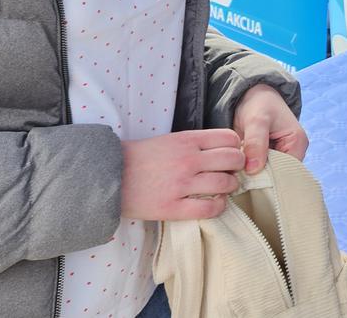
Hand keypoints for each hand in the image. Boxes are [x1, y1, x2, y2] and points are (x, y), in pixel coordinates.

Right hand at [120, 129, 245, 220]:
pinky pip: (210, 209)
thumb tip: (225, 149)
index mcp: (186, 140)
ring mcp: (181, 184)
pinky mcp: (173, 207)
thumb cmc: (140, 158)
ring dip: (230, 188)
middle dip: (238, 167)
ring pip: (225, 184)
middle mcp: (187, 160)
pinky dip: (219, 207)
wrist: (108, 177)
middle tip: (231, 173)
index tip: (231, 155)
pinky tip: (213, 204)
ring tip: (223, 190)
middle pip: (233, 160)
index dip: (235, 147)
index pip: (229, 138)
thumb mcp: (169, 140)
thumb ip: (195, 143)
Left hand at [233, 84, 308, 174]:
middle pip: (278, 176)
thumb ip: (255, 142)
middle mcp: (292, 154)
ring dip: (253, 178)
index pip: (287, 171)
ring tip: (235, 179)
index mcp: (298, 143)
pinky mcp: (267, 160)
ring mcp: (280, 158)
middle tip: (237, 182)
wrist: (250, 96)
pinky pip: (260, 173)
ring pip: (268, 177)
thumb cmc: (258, 104)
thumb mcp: (257, 120)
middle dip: (259, 180)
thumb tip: (253, 170)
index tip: (248, 182)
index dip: (269, 178)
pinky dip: (249, 175)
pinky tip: (236, 175)